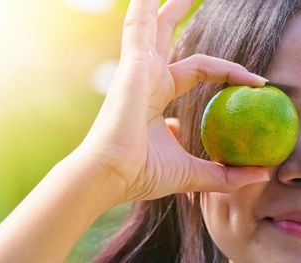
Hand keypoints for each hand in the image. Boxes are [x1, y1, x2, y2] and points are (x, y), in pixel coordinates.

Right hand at [75, 0, 269, 201]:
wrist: (110, 175)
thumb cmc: (141, 174)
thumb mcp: (192, 173)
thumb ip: (225, 174)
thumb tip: (261, 174)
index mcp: (156, 97)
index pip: (196, 71)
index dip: (227, 73)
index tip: (256, 84)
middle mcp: (147, 78)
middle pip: (167, 38)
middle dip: (178, 16)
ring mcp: (138, 69)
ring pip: (156, 27)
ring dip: (169, 6)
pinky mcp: (134, 65)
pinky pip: (140, 26)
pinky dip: (143, 7)